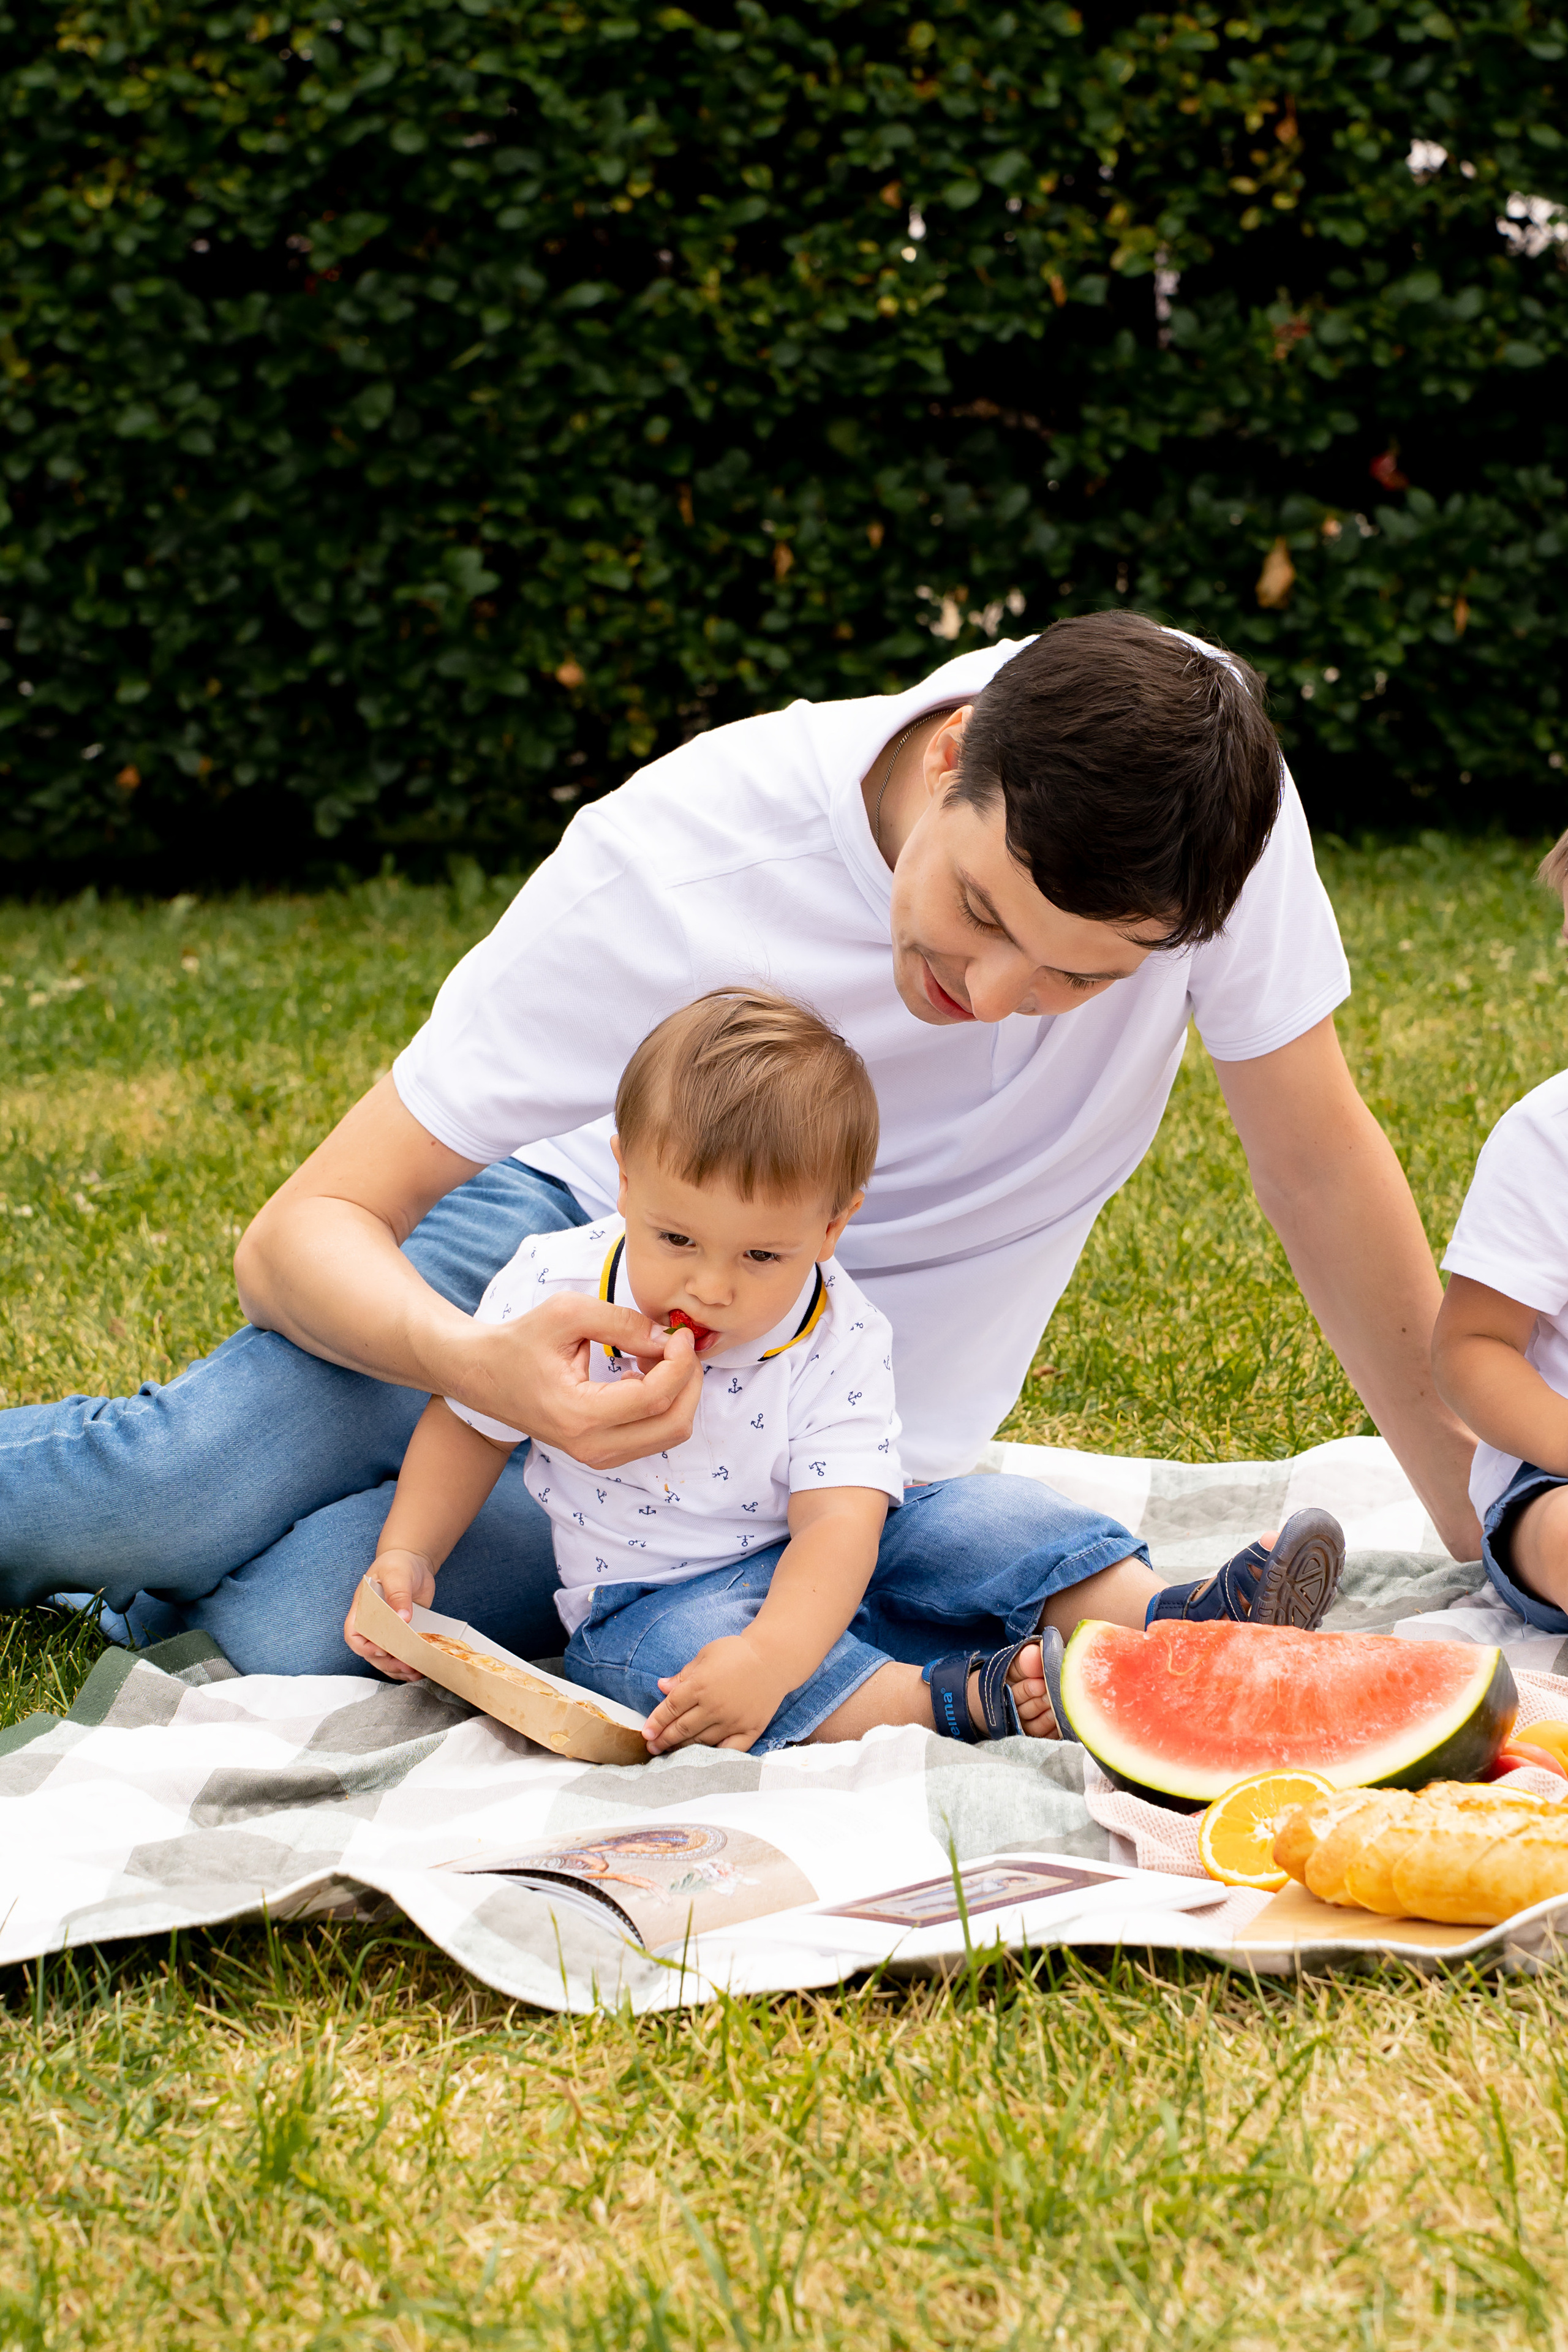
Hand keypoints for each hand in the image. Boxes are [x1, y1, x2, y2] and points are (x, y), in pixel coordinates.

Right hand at [344, 1546, 435, 1680]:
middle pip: (371, 1652)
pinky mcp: (403, 1633)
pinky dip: (408, 1664)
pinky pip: (400, 1653)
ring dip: (398, 1668)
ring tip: (414, 1671)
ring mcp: (387, 1630)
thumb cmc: (398, 1564)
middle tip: (406, 1665)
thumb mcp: (397, 1574)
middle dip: (387, 1662)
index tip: (382, 1649)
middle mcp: (372, 1623)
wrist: (413, 1561)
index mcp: (362, 1609)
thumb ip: (399, 1594)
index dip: (364, 1647)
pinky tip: (419, 1669)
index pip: (353, 1634)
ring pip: (385, 1658)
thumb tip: (404, 1618)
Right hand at [452, 1295, 703, 1469]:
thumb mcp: (567, 1314)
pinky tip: (642, 1374)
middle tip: (680, 1346)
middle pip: (673, 1424)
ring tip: (656, 1357)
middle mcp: (591, 1446)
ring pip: (668, 1434)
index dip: (680, 1362)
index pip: (654, 1397)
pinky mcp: (601, 1453)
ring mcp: (596, 1456)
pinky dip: (663, 1405)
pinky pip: (652, 1436)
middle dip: (689, 1381)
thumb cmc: (519, 1342)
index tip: (680, 1334)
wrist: (483, 1374)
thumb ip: (622, 1322)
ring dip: (678, 1393)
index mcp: (579, 1415)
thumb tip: (666, 1338)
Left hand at [643, 1635, 789, 1753]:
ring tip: (670, 1752)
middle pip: (682, 1728)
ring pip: (700, 1741)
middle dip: (663, 1740)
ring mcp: (732, 1720)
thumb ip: (684, 1674)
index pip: (671, 1708)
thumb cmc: (738, 1652)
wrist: (775, 1658)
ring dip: (682, 1749)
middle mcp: (714, 1706)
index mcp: (700, 1685)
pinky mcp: (750, 1729)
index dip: (655, 1722)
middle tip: (652, 1748)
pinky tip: (701, 1759)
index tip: (646, 1733)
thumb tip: (661, 1687)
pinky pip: (728, 1750)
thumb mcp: (706, 1655)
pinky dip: (713, 1756)